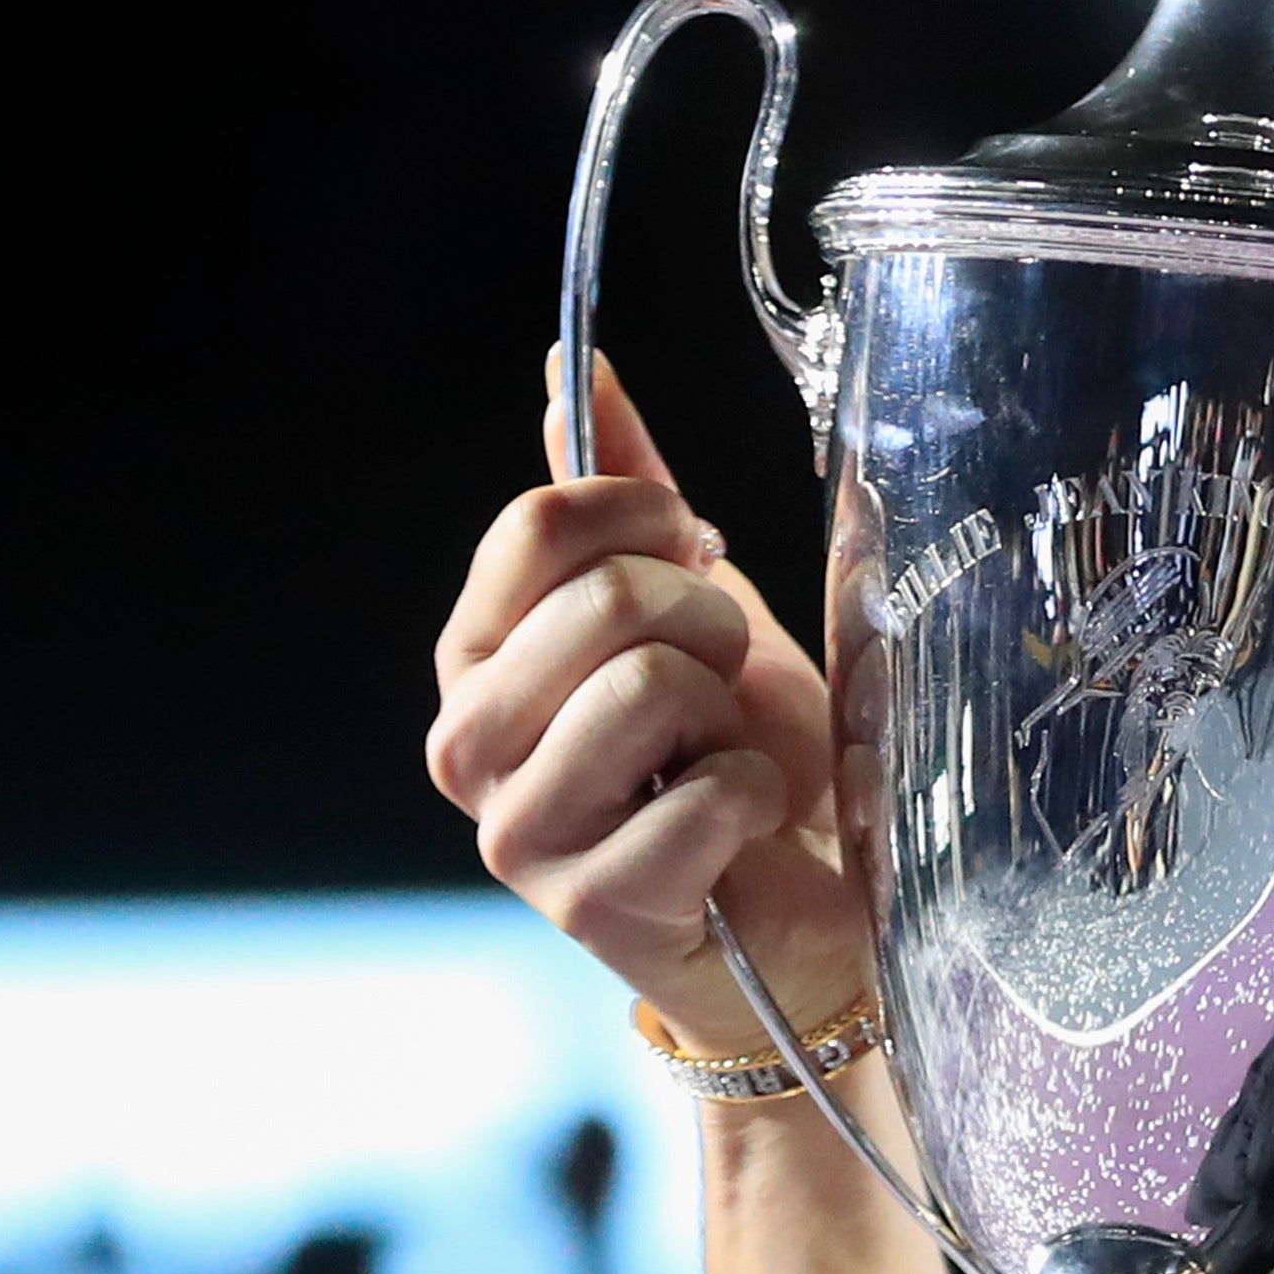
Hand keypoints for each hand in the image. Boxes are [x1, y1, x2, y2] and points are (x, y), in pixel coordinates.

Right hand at [425, 352, 867, 1051]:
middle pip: (602, 598)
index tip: (697, 560)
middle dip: (705, 623)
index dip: (651, 521)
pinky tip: (742, 828)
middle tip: (720, 681)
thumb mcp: (694, 600)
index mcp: (478, 655)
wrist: (807, 898)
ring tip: (721, 754)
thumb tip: (576, 368)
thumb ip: (627, 493)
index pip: (539, 524)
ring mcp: (516, 831)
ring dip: (728, 713)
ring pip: (646, 687)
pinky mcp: (588, 906)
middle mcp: (467, 740)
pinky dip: (757, 796)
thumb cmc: (744, 749)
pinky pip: (706, 793)